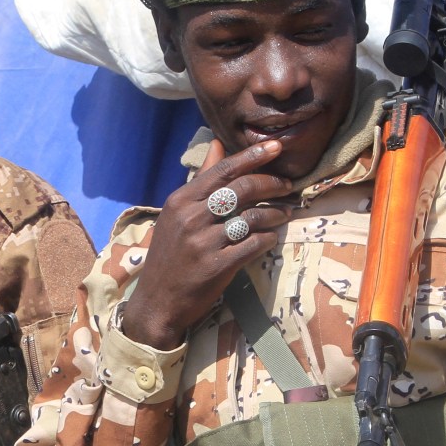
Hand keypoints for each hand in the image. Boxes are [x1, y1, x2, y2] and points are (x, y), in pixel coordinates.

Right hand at [120, 139, 294, 348]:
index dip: (253, 156)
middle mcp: (191, 217)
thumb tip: (217, 144)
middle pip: (241, 189)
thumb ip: (201, 180)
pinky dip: (268, 239)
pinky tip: (271, 238)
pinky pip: (254, 245)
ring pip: (252, 217)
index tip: (277, 146)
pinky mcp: (217, 266)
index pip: (223, 170)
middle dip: (271, 183)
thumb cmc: (170, 254)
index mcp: (181, 200)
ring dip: (275, 213)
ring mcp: (203, 242)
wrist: (157, 301)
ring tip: (284, 214)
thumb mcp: (177, 213)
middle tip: (287, 186)